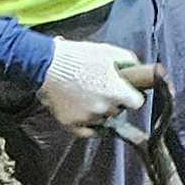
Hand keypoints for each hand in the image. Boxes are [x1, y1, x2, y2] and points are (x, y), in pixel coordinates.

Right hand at [38, 38, 159, 132]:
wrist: (46, 65)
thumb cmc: (78, 57)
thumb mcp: (109, 51)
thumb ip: (129, 61)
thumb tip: (138, 70)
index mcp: (117, 92)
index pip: (137, 103)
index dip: (131, 96)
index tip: (126, 92)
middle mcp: (105, 108)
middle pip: (119, 111)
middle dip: (114, 102)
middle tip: (103, 90)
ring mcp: (88, 118)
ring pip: (103, 121)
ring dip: (100, 112)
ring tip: (89, 97)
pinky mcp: (71, 124)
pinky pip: (88, 132)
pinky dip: (89, 126)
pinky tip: (86, 114)